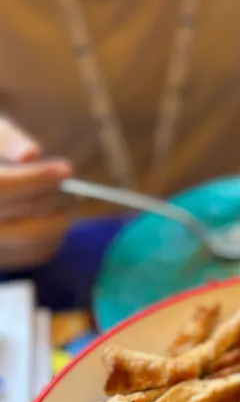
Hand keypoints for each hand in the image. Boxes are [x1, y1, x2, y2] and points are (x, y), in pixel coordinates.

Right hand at [0, 117, 72, 270]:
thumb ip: (5, 140)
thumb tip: (31, 154)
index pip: (1, 187)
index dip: (36, 178)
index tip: (66, 168)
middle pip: (21, 211)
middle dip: (55, 199)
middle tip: (71, 187)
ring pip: (34, 237)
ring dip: (59, 219)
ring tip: (65, 200)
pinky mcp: (2, 260)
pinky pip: (37, 253)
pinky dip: (54, 237)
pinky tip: (52, 219)